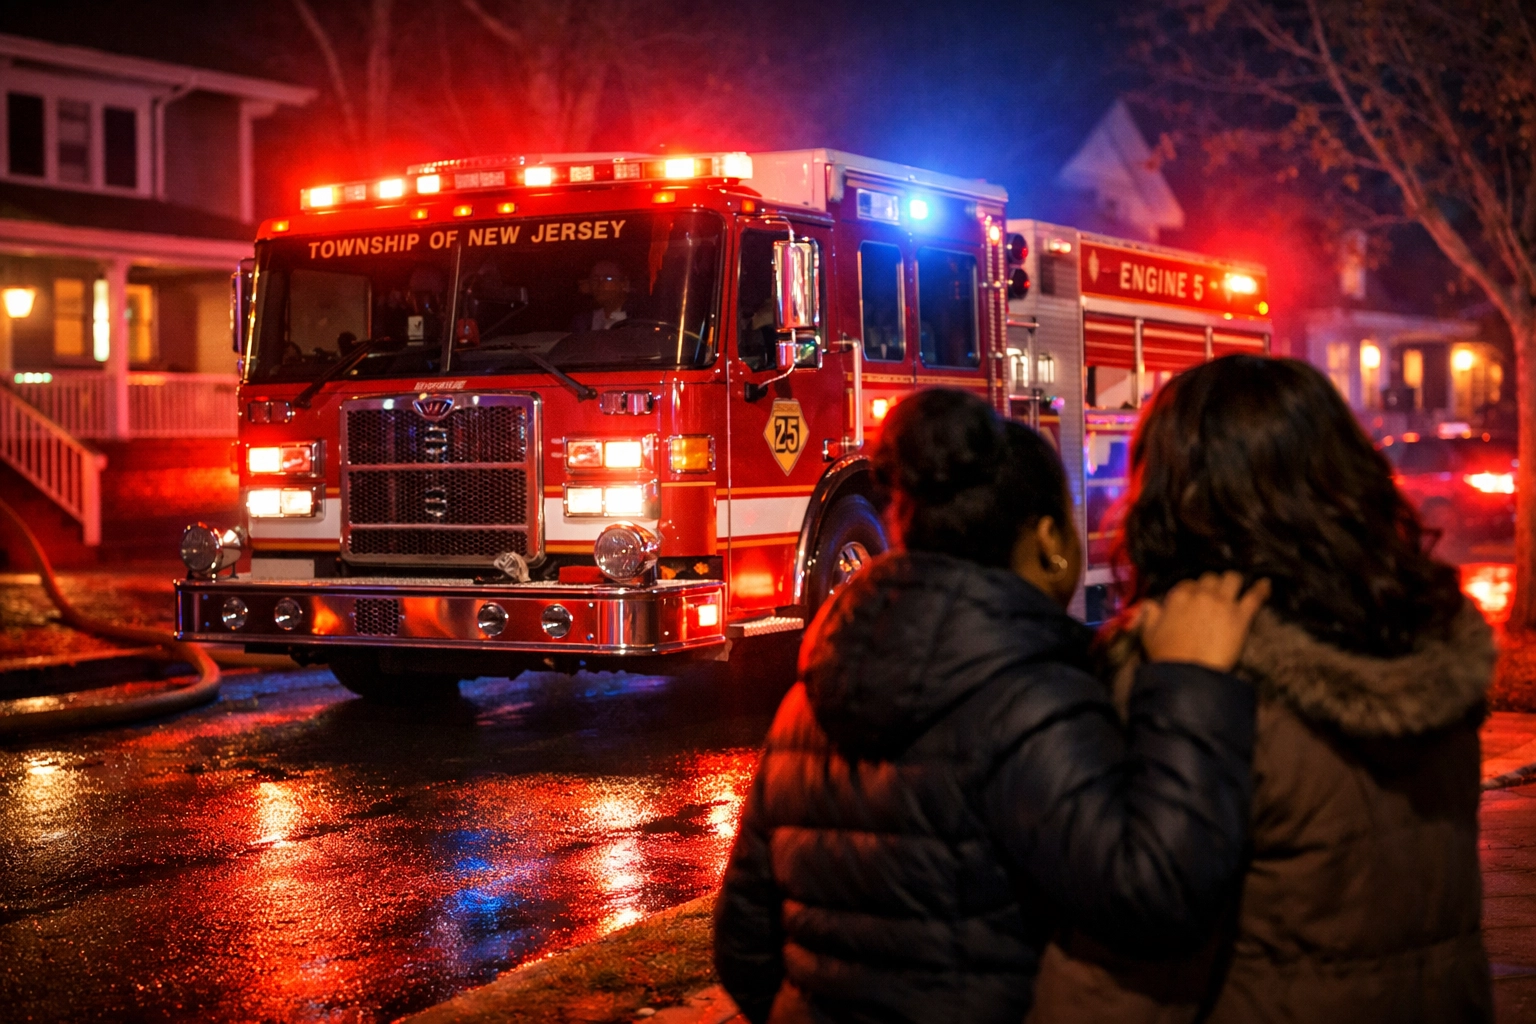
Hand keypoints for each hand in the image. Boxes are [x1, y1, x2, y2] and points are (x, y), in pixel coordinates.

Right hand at [1138, 572, 1270, 671]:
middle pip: (1210, 578)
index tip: (1193, 599)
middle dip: (1212, 584)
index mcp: (1179, 597)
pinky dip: (1261, 589)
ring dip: (1232, 582)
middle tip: (1213, 595)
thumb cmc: (1167, 657)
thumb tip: (1150, 604)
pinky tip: (1266, 585)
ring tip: (1235, 587)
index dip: (1191, 591)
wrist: (1189, 674)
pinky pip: (1254, 596)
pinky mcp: (1240, 616)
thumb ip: (1149, 614)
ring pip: (1232, 578)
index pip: (1187, 584)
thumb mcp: (1148, 634)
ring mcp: (1223, 603)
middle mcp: (1201, 594)